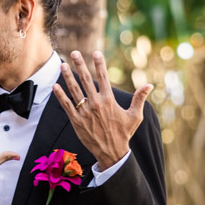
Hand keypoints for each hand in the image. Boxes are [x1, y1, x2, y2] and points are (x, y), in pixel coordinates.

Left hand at [53, 51, 152, 169]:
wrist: (111, 152)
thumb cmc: (124, 133)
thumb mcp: (135, 116)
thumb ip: (140, 99)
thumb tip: (149, 85)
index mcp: (109, 100)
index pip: (104, 77)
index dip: (99, 64)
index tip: (96, 53)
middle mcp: (96, 103)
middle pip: (86, 80)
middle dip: (80, 65)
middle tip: (74, 53)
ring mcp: (85, 112)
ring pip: (74, 90)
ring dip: (68, 77)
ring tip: (63, 65)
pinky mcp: (76, 121)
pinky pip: (67, 105)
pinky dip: (60, 96)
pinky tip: (55, 86)